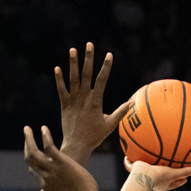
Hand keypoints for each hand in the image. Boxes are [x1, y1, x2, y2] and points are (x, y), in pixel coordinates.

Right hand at [22, 126, 98, 190]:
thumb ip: (63, 188)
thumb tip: (69, 185)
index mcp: (45, 185)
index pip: (32, 171)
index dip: (31, 161)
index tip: (33, 151)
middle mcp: (44, 177)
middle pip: (29, 160)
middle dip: (26, 146)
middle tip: (27, 134)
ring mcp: (51, 169)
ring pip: (33, 152)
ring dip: (28, 139)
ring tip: (27, 128)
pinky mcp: (61, 162)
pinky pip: (48, 147)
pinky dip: (45, 136)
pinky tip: (44, 128)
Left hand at [56, 44, 133, 160]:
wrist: (77, 145)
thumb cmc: (95, 136)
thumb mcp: (110, 124)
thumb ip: (120, 112)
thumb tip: (132, 103)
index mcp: (96, 102)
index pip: (102, 80)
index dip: (106, 66)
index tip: (109, 54)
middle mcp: (84, 99)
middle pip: (87, 75)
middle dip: (88, 59)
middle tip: (89, 44)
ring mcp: (73, 101)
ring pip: (73, 79)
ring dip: (73, 64)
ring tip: (72, 50)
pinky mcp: (65, 105)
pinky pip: (61, 90)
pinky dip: (59, 79)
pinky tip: (57, 68)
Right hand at [123, 157, 190, 190]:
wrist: (142, 176)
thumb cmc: (157, 177)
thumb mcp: (173, 173)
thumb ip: (184, 172)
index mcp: (162, 185)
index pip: (174, 184)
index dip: (180, 181)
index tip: (185, 179)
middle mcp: (153, 181)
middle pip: (162, 178)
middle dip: (167, 174)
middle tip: (174, 170)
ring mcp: (144, 176)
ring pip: (148, 170)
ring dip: (149, 166)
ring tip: (151, 159)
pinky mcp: (135, 169)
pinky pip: (132, 163)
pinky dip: (129, 160)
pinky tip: (129, 153)